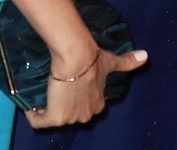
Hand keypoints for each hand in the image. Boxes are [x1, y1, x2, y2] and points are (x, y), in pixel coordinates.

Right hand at [25, 46, 147, 128]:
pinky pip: (39, 121)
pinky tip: (30, 104)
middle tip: (54, 88)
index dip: (76, 97)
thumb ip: (128, 61)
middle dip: (62, 104)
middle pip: (71, 113)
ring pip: (55, 117)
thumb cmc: (93, 59)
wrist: (76, 57)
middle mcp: (86, 115)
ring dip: (47, 108)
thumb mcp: (111, 61)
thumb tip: (146, 55)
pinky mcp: (56, 118)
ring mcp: (71, 118)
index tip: (68, 86)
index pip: (86, 105)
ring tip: (41, 92)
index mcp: (98, 104)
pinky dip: (34, 114)